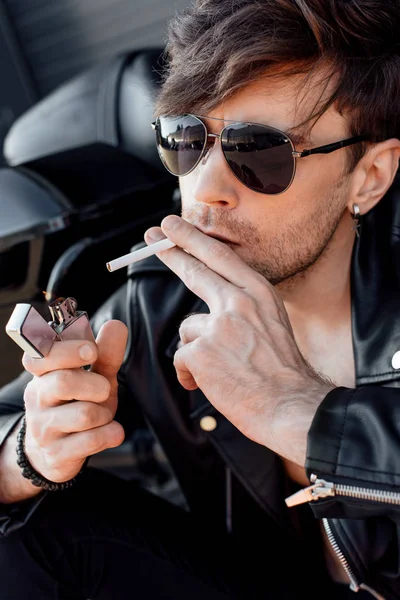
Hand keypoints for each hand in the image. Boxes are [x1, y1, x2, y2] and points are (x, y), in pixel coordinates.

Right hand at [21, 320, 127, 482]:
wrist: (55, 452)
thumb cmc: (75, 405)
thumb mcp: (94, 377)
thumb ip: (106, 353)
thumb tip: (116, 325)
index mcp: (43, 373)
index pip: (42, 355)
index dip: (69, 350)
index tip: (92, 350)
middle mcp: (38, 398)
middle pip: (64, 382)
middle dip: (96, 384)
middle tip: (104, 390)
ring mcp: (44, 428)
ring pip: (84, 414)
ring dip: (105, 413)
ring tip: (103, 415)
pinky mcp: (56, 454)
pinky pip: (91, 441)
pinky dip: (110, 434)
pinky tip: (112, 432)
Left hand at [145, 216, 332, 463]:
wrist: (291, 406)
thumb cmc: (282, 373)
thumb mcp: (272, 325)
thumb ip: (244, 310)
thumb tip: (209, 311)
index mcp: (259, 293)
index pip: (220, 257)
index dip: (193, 240)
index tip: (173, 226)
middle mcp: (239, 302)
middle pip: (196, 270)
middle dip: (171, 251)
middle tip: (151, 236)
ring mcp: (219, 325)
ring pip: (188, 330)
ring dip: (196, 352)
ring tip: (221, 372)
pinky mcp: (201, 351)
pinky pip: (181, 359)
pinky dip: (190, 374)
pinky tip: (210, 385)